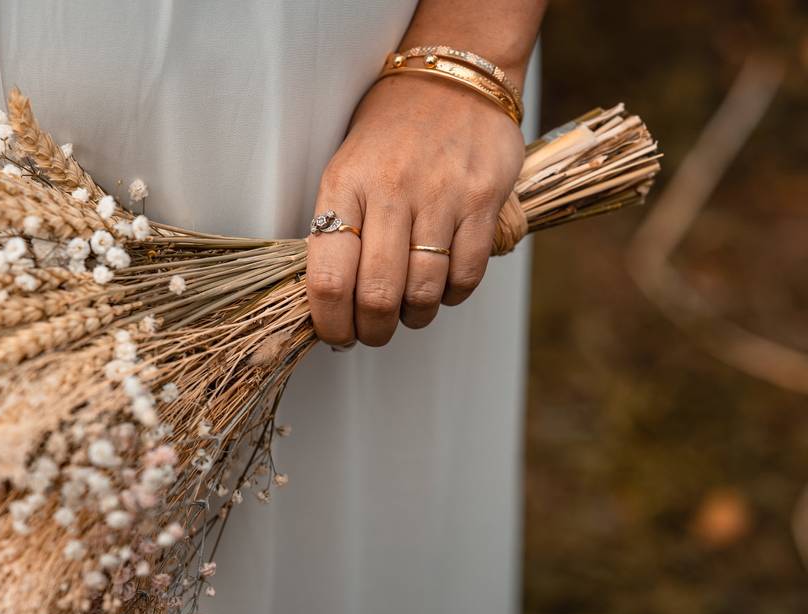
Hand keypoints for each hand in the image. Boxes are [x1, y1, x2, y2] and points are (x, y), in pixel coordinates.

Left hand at [306, 73, 524, 345]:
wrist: (450, 79)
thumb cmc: (389, 134)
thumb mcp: (346, 169)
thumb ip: (339, 227)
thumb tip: (332, 301)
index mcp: (344, 186)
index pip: (328, 276)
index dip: (331, 322)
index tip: (337, 335)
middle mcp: (390, 191)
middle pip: (379, 294)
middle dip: (374, 330)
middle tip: (374, 332)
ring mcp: (441, 195)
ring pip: (425, 290)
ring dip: (415, 315)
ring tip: (409, 309)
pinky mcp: (483, 199)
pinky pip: (467, 274)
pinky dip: (453, 295)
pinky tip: (443, 286)